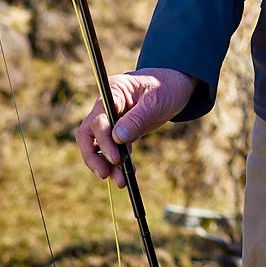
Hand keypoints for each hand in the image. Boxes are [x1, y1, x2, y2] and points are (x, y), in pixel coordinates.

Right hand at [74, 67, 196, 186]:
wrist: (177, 85)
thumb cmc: (167, 87)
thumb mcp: (156, 101)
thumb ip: (137, 118)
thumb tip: (117, 138)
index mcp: (112, 92)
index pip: (98, 120)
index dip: (103, 141)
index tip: (115, 158)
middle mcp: (106, 106)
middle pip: (88, 134)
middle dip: (94, 157)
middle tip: (106, 175)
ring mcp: (112, 119)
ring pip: (98, 145)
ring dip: (105, 164)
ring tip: (120, 181)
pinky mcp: (120, 130)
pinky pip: (113, 149)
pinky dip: (118, 162)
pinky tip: (127, 174)